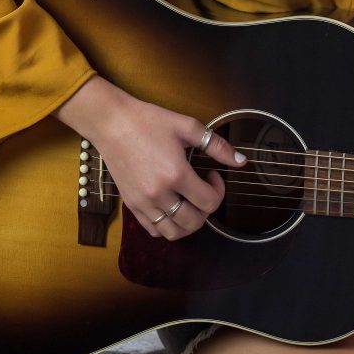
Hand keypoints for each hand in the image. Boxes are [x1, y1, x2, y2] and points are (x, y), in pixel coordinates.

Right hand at [54, 76, 246, 239]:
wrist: (112, 123)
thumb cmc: (149, 121)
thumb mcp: (187, 126)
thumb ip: (217, 145)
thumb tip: (241, 161)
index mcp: (176, 174)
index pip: (209, 202)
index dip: (219, 190)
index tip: (213, 175)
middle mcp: (159, 194)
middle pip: (193, 222)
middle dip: (206, 209)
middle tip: (203, 189)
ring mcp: (143, 203)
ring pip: (173, 233)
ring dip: (188, 223)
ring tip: (189, 202)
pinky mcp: (131, 205)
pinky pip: (153, 230)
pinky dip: (167, 226)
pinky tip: (171, 206)